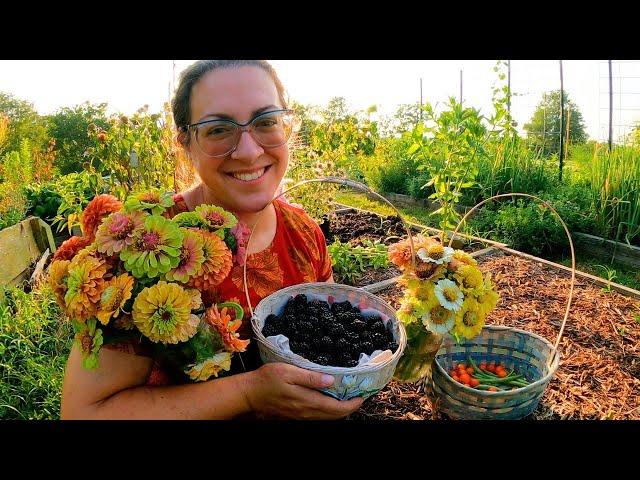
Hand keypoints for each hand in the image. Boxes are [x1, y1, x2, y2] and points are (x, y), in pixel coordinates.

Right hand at [242, 362, 363, 419]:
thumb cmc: (267, 379)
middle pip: (334, 416)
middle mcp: (306, 412)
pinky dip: (329, 410)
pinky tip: (330, 400)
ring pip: (326, 417)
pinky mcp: (296, 414)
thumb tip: (331, 379)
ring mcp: (301, 415)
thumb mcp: (289, 371)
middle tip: (360, 396)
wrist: (249, 393)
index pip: (336, 408)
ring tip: (348, 397)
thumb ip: (310, 377)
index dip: (352, 405)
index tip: (362, 396)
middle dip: (350, 408)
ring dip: (340, 410)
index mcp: (307, 401)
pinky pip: (318, 416)